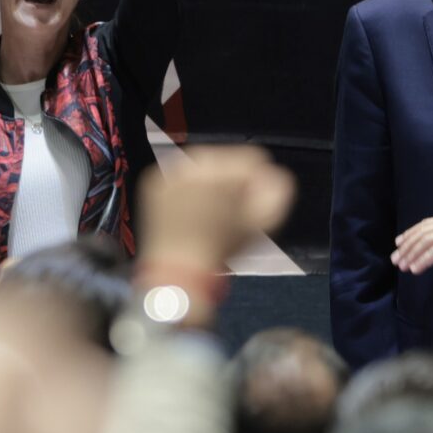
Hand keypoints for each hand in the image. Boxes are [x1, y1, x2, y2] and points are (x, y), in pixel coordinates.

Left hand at [139, 146, 295, 275]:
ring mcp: (168, 172)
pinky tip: (194, 216)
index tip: (253, 208)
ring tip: (214, 217)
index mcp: (217, 164)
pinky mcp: (154, 185)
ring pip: (204, 170)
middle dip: (235, 185)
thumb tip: (275, 177)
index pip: (253, 159)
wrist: (177, 272)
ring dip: (214, 188)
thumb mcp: (260, 221)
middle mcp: (189, 160)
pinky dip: (190, 193)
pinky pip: (182, 180)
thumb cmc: (221, 248)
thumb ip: (278, 192)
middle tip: (233, 215)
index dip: (260, 185)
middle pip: (227, 162)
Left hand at [391, 214, 432, 273]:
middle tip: (396, 260)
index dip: (410, 233)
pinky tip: (417, 268)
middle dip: (407, 246)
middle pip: (423, 232)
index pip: (427, 224)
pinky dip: (424, 259)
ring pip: (427, 241)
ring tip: (403, 267)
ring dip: (412, 254)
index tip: (399, 244)